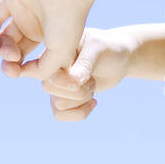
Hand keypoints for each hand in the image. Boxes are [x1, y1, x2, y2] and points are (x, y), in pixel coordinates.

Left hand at [0, 0, 97, 82]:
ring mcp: (22, 12)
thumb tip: (21, 73)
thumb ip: (42, 70)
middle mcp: (34, 26)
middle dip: (8, 60)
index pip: (27, 59)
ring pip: (2, 36)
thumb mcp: (60, 55)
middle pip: (13, 49)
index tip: (18, 71)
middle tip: (9, 63)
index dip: (19, 69)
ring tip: (0, 50)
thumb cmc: (69, 20)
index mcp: (47, 39)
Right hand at [12, 26, 134, 121]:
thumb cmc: (108, 49)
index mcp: (54, 50)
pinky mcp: (63, 97)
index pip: (45, 70)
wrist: (119, 59)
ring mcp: (56, 84)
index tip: (85, 76)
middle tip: (90, 78)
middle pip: (49, 88)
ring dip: (82, 99)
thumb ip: (84, 65)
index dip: (64, 79)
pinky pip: (59, 115)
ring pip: (58, 105)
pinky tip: (93, 101)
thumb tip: (72, 83)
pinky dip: (80, 113)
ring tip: (92, 85)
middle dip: (77, 89)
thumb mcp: (98, 50)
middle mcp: (50, 68)